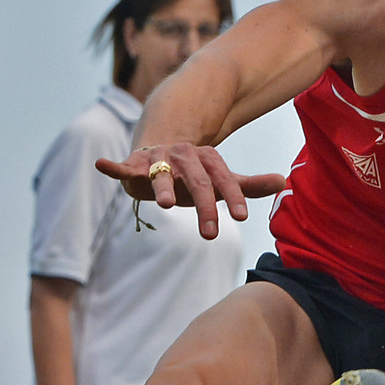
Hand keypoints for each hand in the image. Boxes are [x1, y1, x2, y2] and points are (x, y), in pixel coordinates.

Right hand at [95, 145, 285, 239]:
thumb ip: (248, 184)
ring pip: (162, 174)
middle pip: (196, 182)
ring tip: (166, 205)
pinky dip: (112, 166)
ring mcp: (159, 159)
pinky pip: (123, 165)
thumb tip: (283, 181)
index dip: (233, 196)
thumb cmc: (194, 174)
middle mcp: (184, 157)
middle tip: (211, 234)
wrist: (162, 150)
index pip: (223, 178)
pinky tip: (102, 164)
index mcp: (206, 159)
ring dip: (163, 187)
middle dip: (204, 207)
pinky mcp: (135, 164)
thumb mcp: (220, 180)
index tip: (241, 218)